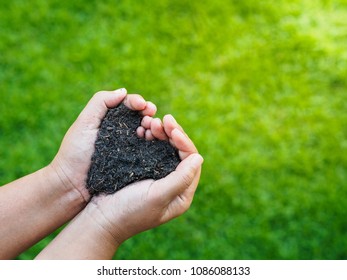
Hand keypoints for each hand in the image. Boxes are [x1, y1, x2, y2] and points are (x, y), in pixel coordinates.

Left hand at [49, 88, 156, 201]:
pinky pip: (148, 150)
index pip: (128, 105)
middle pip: (140, 117)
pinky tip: (154, 140)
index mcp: (110, 120)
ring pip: (147, 132)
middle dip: (148, 112)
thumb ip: (101, 102)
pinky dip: (154, 142)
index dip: (137, 102)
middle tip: (151, 114)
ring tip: (153, 127)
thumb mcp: (85, 122)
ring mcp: (130, 148)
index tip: (142, 105)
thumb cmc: (75, 153)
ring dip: (153, 126)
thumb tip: (123, 91)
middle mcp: (122, 132)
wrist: (72, 185)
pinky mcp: (135, 163)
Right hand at [88, 115, 202, 244]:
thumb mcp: (158, 196)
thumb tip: (199, 157)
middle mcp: (174, 184)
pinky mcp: (144, 170)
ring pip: (166, 149)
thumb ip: (181, 178)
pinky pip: (152, 149)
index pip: (191, 161)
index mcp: (182, 194)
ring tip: (152, 122)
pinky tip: (144, 128)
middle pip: (180, 153)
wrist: (100, 218)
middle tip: (163, 119)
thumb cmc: (129, 211)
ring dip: (162, 133)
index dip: (184, 142)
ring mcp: (159, 176)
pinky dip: (150, 138)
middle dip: (173, 134)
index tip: (172, 128)